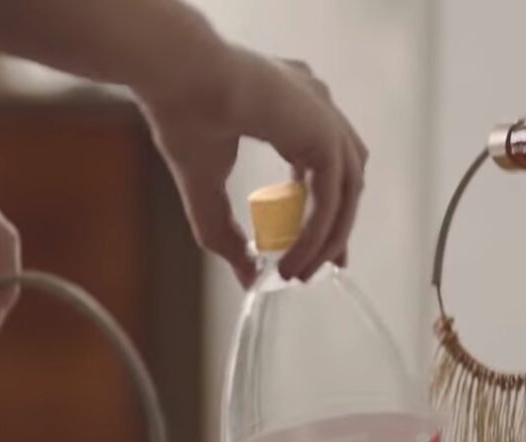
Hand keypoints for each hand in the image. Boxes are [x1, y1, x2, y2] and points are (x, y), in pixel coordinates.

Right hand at [140, 48, 367, 284]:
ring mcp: (325, 114)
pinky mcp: (324, 132)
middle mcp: (316, 104)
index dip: (326, 205)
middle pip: (347, 175)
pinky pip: (330, 197)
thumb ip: (228, 234)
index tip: (318, 244)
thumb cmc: (182, 118)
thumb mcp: (205, 189)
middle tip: (325, 265)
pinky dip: (315, 233)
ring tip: (302, 270)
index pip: (327, 160)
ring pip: (346, 189)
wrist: (178, 79)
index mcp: (294, 104)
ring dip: (329, 236)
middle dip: (338, 226)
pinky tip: (293, 259)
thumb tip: (247, 278)